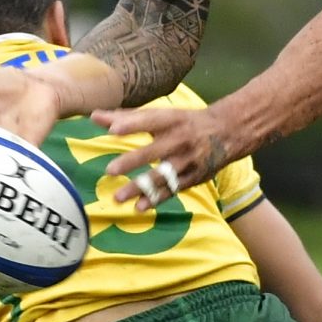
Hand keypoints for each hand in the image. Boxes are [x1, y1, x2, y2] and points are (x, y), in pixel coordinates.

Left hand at [94, 102, 238, 206]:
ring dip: (141, 187)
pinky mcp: (193, 177)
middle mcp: (181, 139)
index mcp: (172, 120)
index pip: (150, 121)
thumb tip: (93, 117)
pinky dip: (157, 198)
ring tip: (118, 198)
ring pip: (163, 176)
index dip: (132, 125)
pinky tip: (139, 206)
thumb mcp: (161, 115)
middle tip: (109, 170)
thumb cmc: (185, 122)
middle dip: (133, 161)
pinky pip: (173, 190)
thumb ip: (127, 117)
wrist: (228, 131)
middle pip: (155, 151)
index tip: (112, 130)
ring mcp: (188, 160)